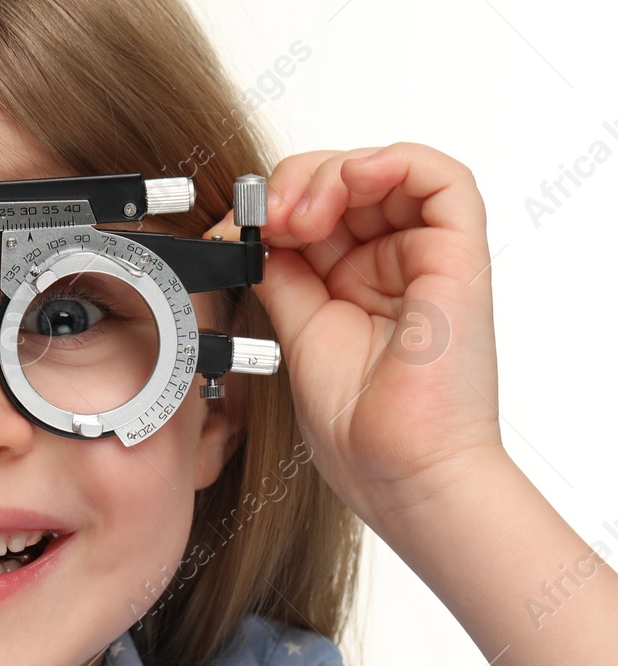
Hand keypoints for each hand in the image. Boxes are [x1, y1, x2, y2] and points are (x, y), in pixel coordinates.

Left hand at [204, 143, 508, 526]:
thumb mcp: (297, 333)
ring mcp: (427, 258)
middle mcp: (392, 266)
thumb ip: (281, 277)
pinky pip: (442, 178)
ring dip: (331, 174)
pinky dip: (390, 162)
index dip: (273, 205)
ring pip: (387, 171)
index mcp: (352, 285)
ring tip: (298, 216)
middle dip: (294, 186)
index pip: (315, 211)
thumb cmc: (360, 430)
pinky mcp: (460, 255)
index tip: (237, 228)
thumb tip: (247, 235)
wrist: (399, 472)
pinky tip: (350, 183)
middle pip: (347, 183)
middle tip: (266, 220)